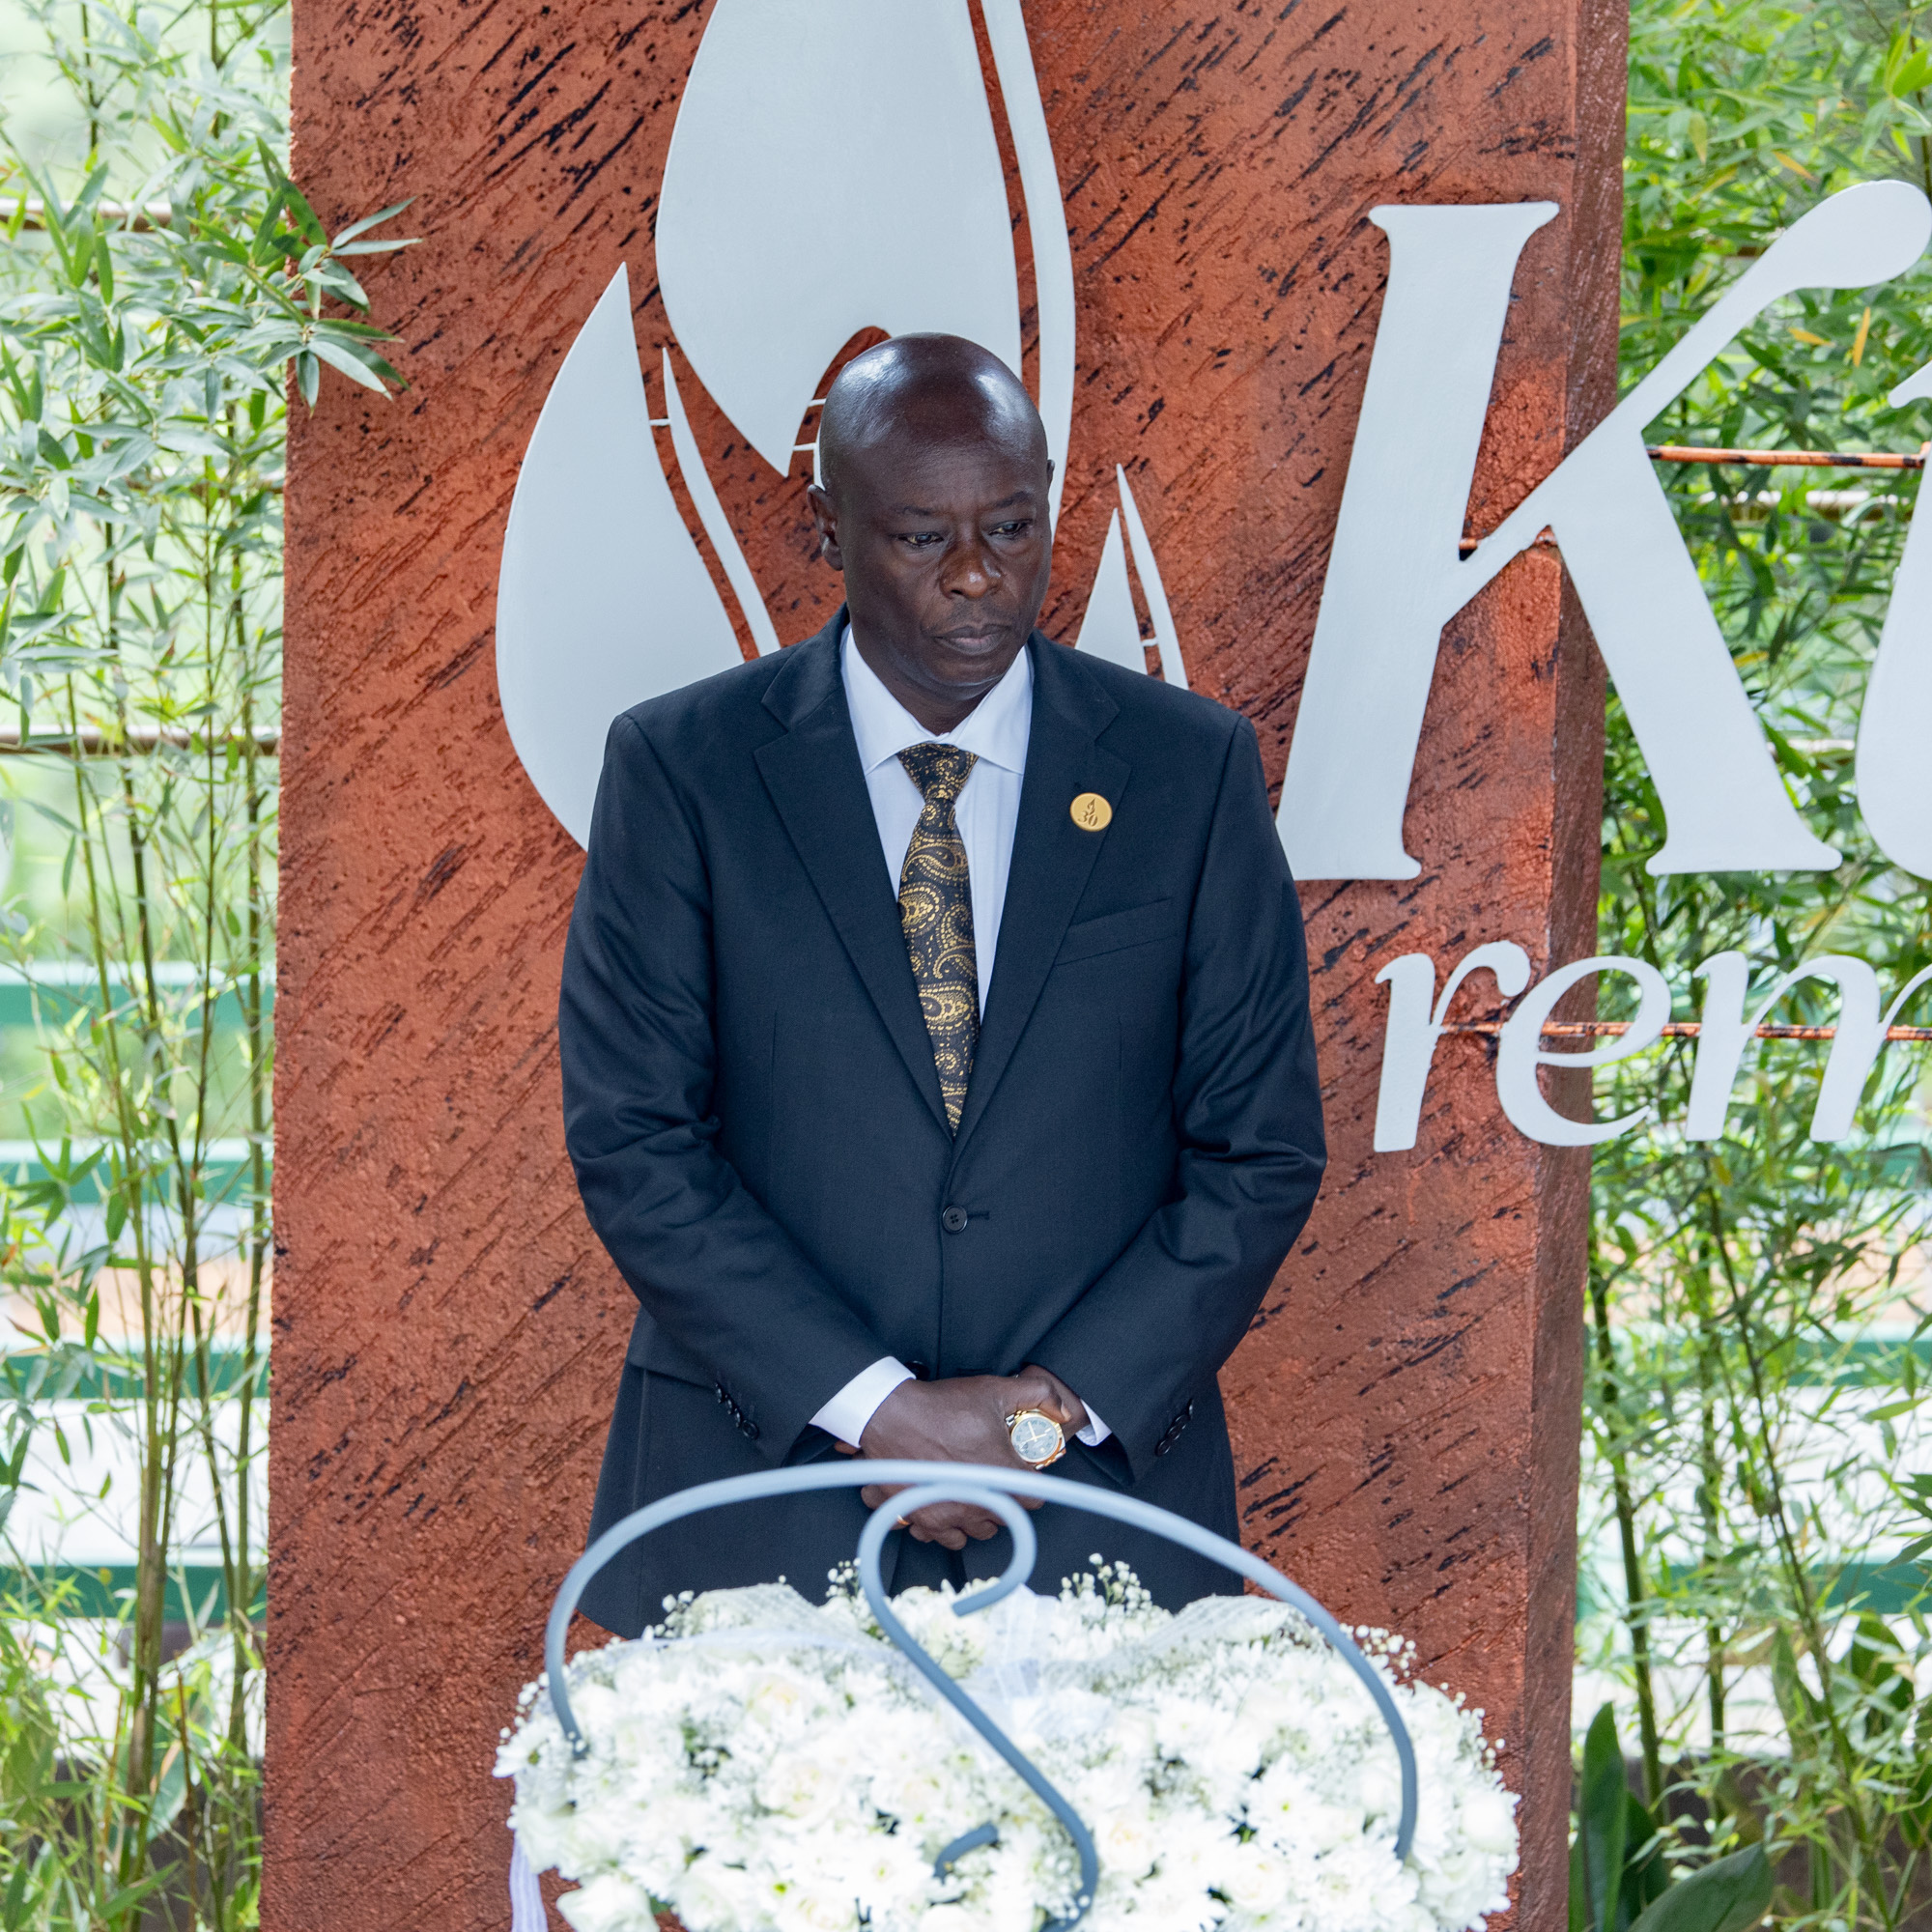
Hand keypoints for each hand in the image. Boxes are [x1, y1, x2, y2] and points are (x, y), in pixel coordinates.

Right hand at [848, 1364, 1088, 1550]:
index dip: (1029, 1485)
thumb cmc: (942, 1406)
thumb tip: (1063, 1408)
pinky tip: (939, 1505)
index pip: (1032, 1498)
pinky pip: (936, 1537)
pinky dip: (940, 1526)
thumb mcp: (995, 1390)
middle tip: (994, 1481)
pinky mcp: (917, 1518)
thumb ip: (1037, 1394)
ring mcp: (945, 1515)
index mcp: (1000, 1477)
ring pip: (971, 1534)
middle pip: (1001, 1519)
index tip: (1021, 1474)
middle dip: (1002, 1502)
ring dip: (974, 1518)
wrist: (890, 1415)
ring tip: (969, 1497)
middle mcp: (976, 1504)